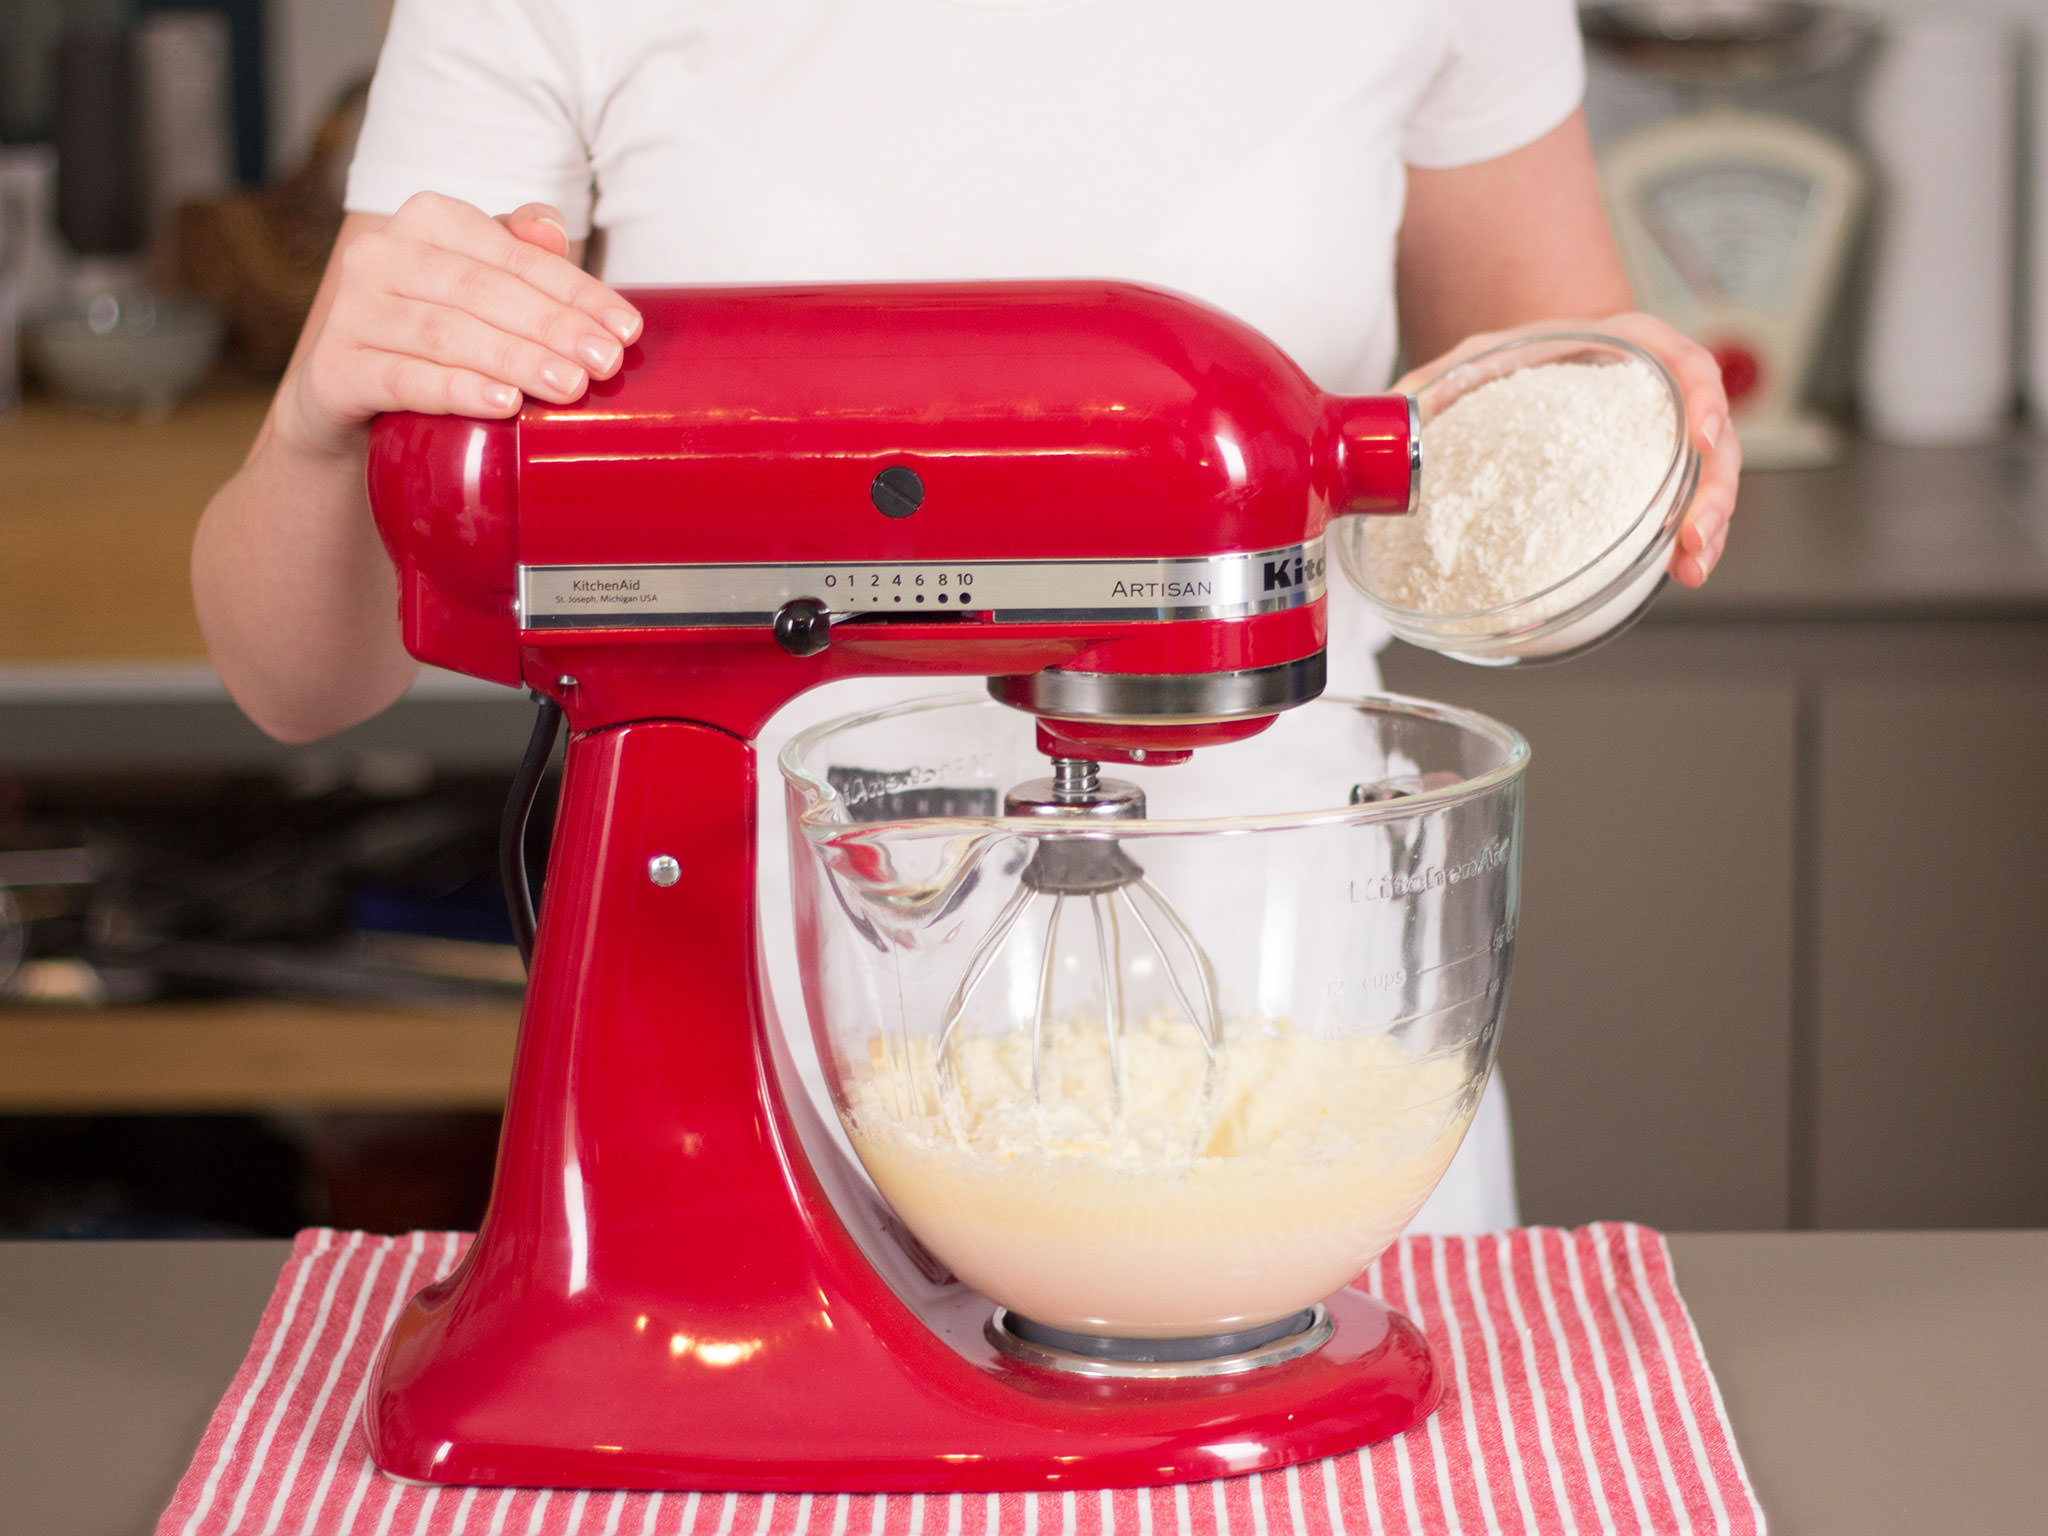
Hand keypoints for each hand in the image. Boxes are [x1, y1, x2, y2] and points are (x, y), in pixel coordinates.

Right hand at [278, 192, 642, 459]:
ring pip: (445, 333)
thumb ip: (520, 255)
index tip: (626, 330)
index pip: (514, 254)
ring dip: (514, 359)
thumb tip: (552, 230)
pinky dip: (458, 390)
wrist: (352, 400)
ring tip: (568, 387)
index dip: (575, 291)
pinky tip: (503, 403)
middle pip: (481, 290)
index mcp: (428, 221)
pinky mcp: (335, 369)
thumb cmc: (439, 337)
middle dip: (552, 327)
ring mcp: (352, 312)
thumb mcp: (484, 291)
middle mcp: (381, 256)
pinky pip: (403, 378)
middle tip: (604, 364)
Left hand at [1396, 312, 1740, 587]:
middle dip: (1711, 489)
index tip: (1701, 433)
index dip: (1704, 396)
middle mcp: (1659, 394)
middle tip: (1693, 533)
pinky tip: (1677, 572)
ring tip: (1691, 567)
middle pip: (1711, 436)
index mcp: (1631, 349)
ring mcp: (1662, 440)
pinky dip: (1682, 540)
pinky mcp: (1652, 480)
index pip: (1685, 361)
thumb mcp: (1477, 357)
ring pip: (1707, 480)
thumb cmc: (1517, 358)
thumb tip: (1393, 415)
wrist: (1532, 368)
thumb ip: (1437, 381)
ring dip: (1707, 526)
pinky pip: (1680, 506)